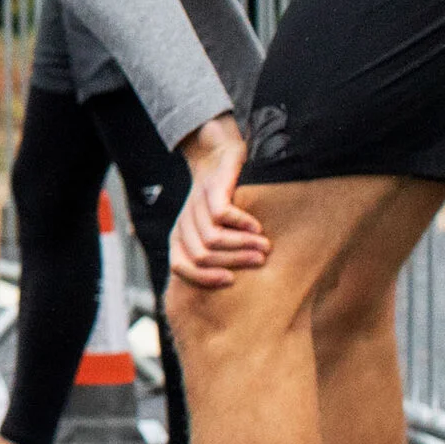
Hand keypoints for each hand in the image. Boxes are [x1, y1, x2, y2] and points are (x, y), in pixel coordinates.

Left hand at [170, 115, 268, 289]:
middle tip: (261, 260)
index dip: (204, 278)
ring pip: (212, 239)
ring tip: (264, 246)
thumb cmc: (220, 202)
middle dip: (234, 261)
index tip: (232, 280)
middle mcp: (183, 223)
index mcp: (179, 238)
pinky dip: (242, 224)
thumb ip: (219, 255)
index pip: (180, 267)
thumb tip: (239, 287)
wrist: (215, 156)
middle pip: (202, 256)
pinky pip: (222, 215)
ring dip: (243, 245)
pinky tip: (257, 227)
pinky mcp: (210, 190)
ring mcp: (194, 206)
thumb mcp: (213, 230)